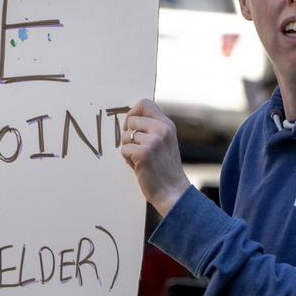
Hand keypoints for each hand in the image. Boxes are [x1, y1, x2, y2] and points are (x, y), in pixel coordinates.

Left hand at [120, 99, 191, 216]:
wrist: (173, 191)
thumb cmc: (164, 168)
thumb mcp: (164, 142)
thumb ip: (151, 128)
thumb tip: (128, 118)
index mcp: (167, 124)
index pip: (144, 103)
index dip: (133, 113)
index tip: (132, 126)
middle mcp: (162, 129)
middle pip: (131, 119)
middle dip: (128, 135)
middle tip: (136, 148)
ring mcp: (153, 140)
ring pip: (124, 136)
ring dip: (128, 149)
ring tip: (140, 159)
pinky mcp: (144, 153)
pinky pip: (123, 149)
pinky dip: (127, 159)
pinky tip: (139, 166)